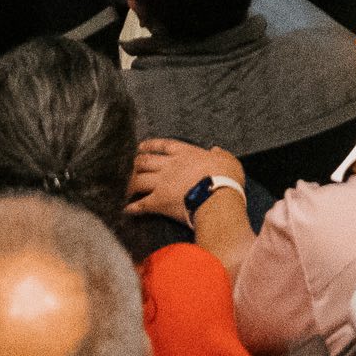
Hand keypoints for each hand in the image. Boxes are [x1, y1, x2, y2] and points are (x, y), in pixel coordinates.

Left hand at [127, 138, 244, 218]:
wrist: (217, 197)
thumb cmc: (226, 178)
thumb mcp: (228, 160)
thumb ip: (220, 154)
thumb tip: (215, 150)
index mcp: (186, 153)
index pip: (163, 145)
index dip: (150, 145)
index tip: (141, 147)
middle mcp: (170, 165)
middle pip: (145, 161)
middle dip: (136, 164)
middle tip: (132, 168)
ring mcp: (162, 183)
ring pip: (138, 180)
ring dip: (131, 184)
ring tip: (127, 188)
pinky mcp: (159, 201)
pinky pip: (141, 204)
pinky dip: (132, 207)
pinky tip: (127, 209)